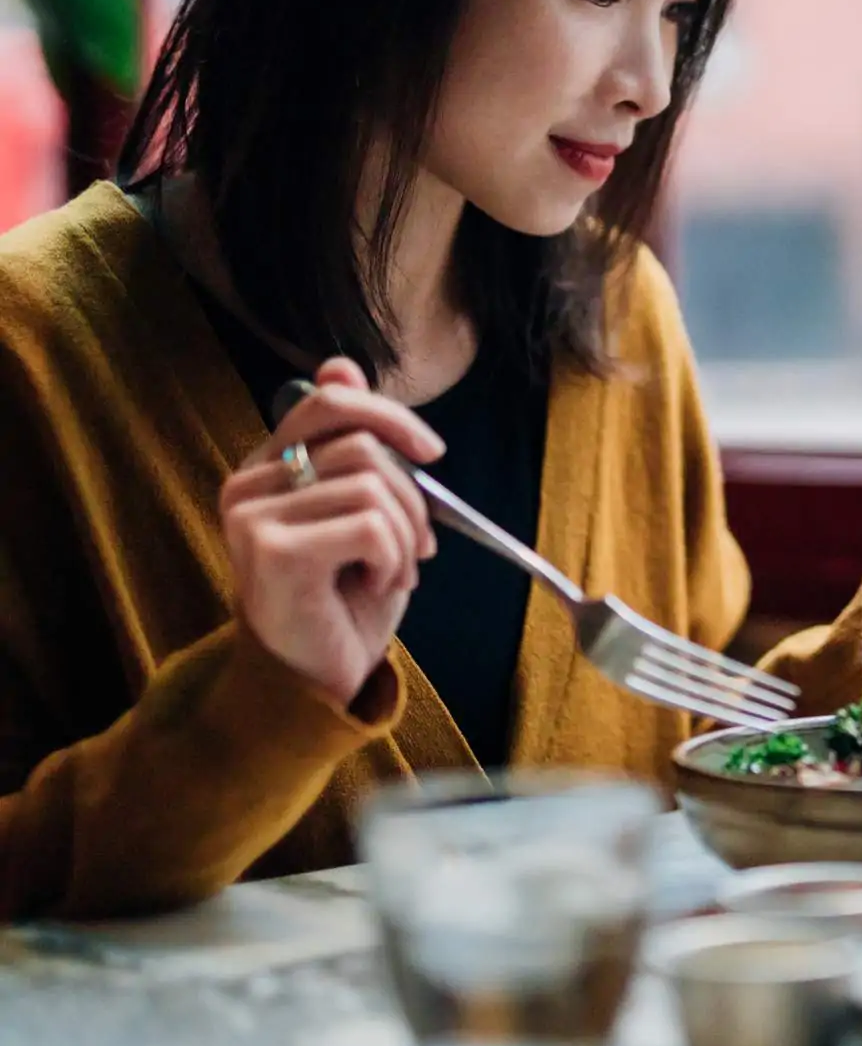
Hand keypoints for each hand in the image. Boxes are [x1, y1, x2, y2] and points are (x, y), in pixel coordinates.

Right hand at [218, 357, 443, 706]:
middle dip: (412, 495)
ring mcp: (252, 517)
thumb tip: (341, 366)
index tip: (431, 452)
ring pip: (372, 485)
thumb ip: (354, 446)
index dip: (390, 415)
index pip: (328, 401)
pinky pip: (370, 525)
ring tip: (393, 572)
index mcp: (267, 466)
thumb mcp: (361, 512)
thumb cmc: (343, 598)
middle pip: (361, 444)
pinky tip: (376, 586)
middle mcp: (247, 485)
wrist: (318, 679)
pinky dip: (393, 558)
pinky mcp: (272, 550)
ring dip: (406, 534)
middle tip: (419, 543)